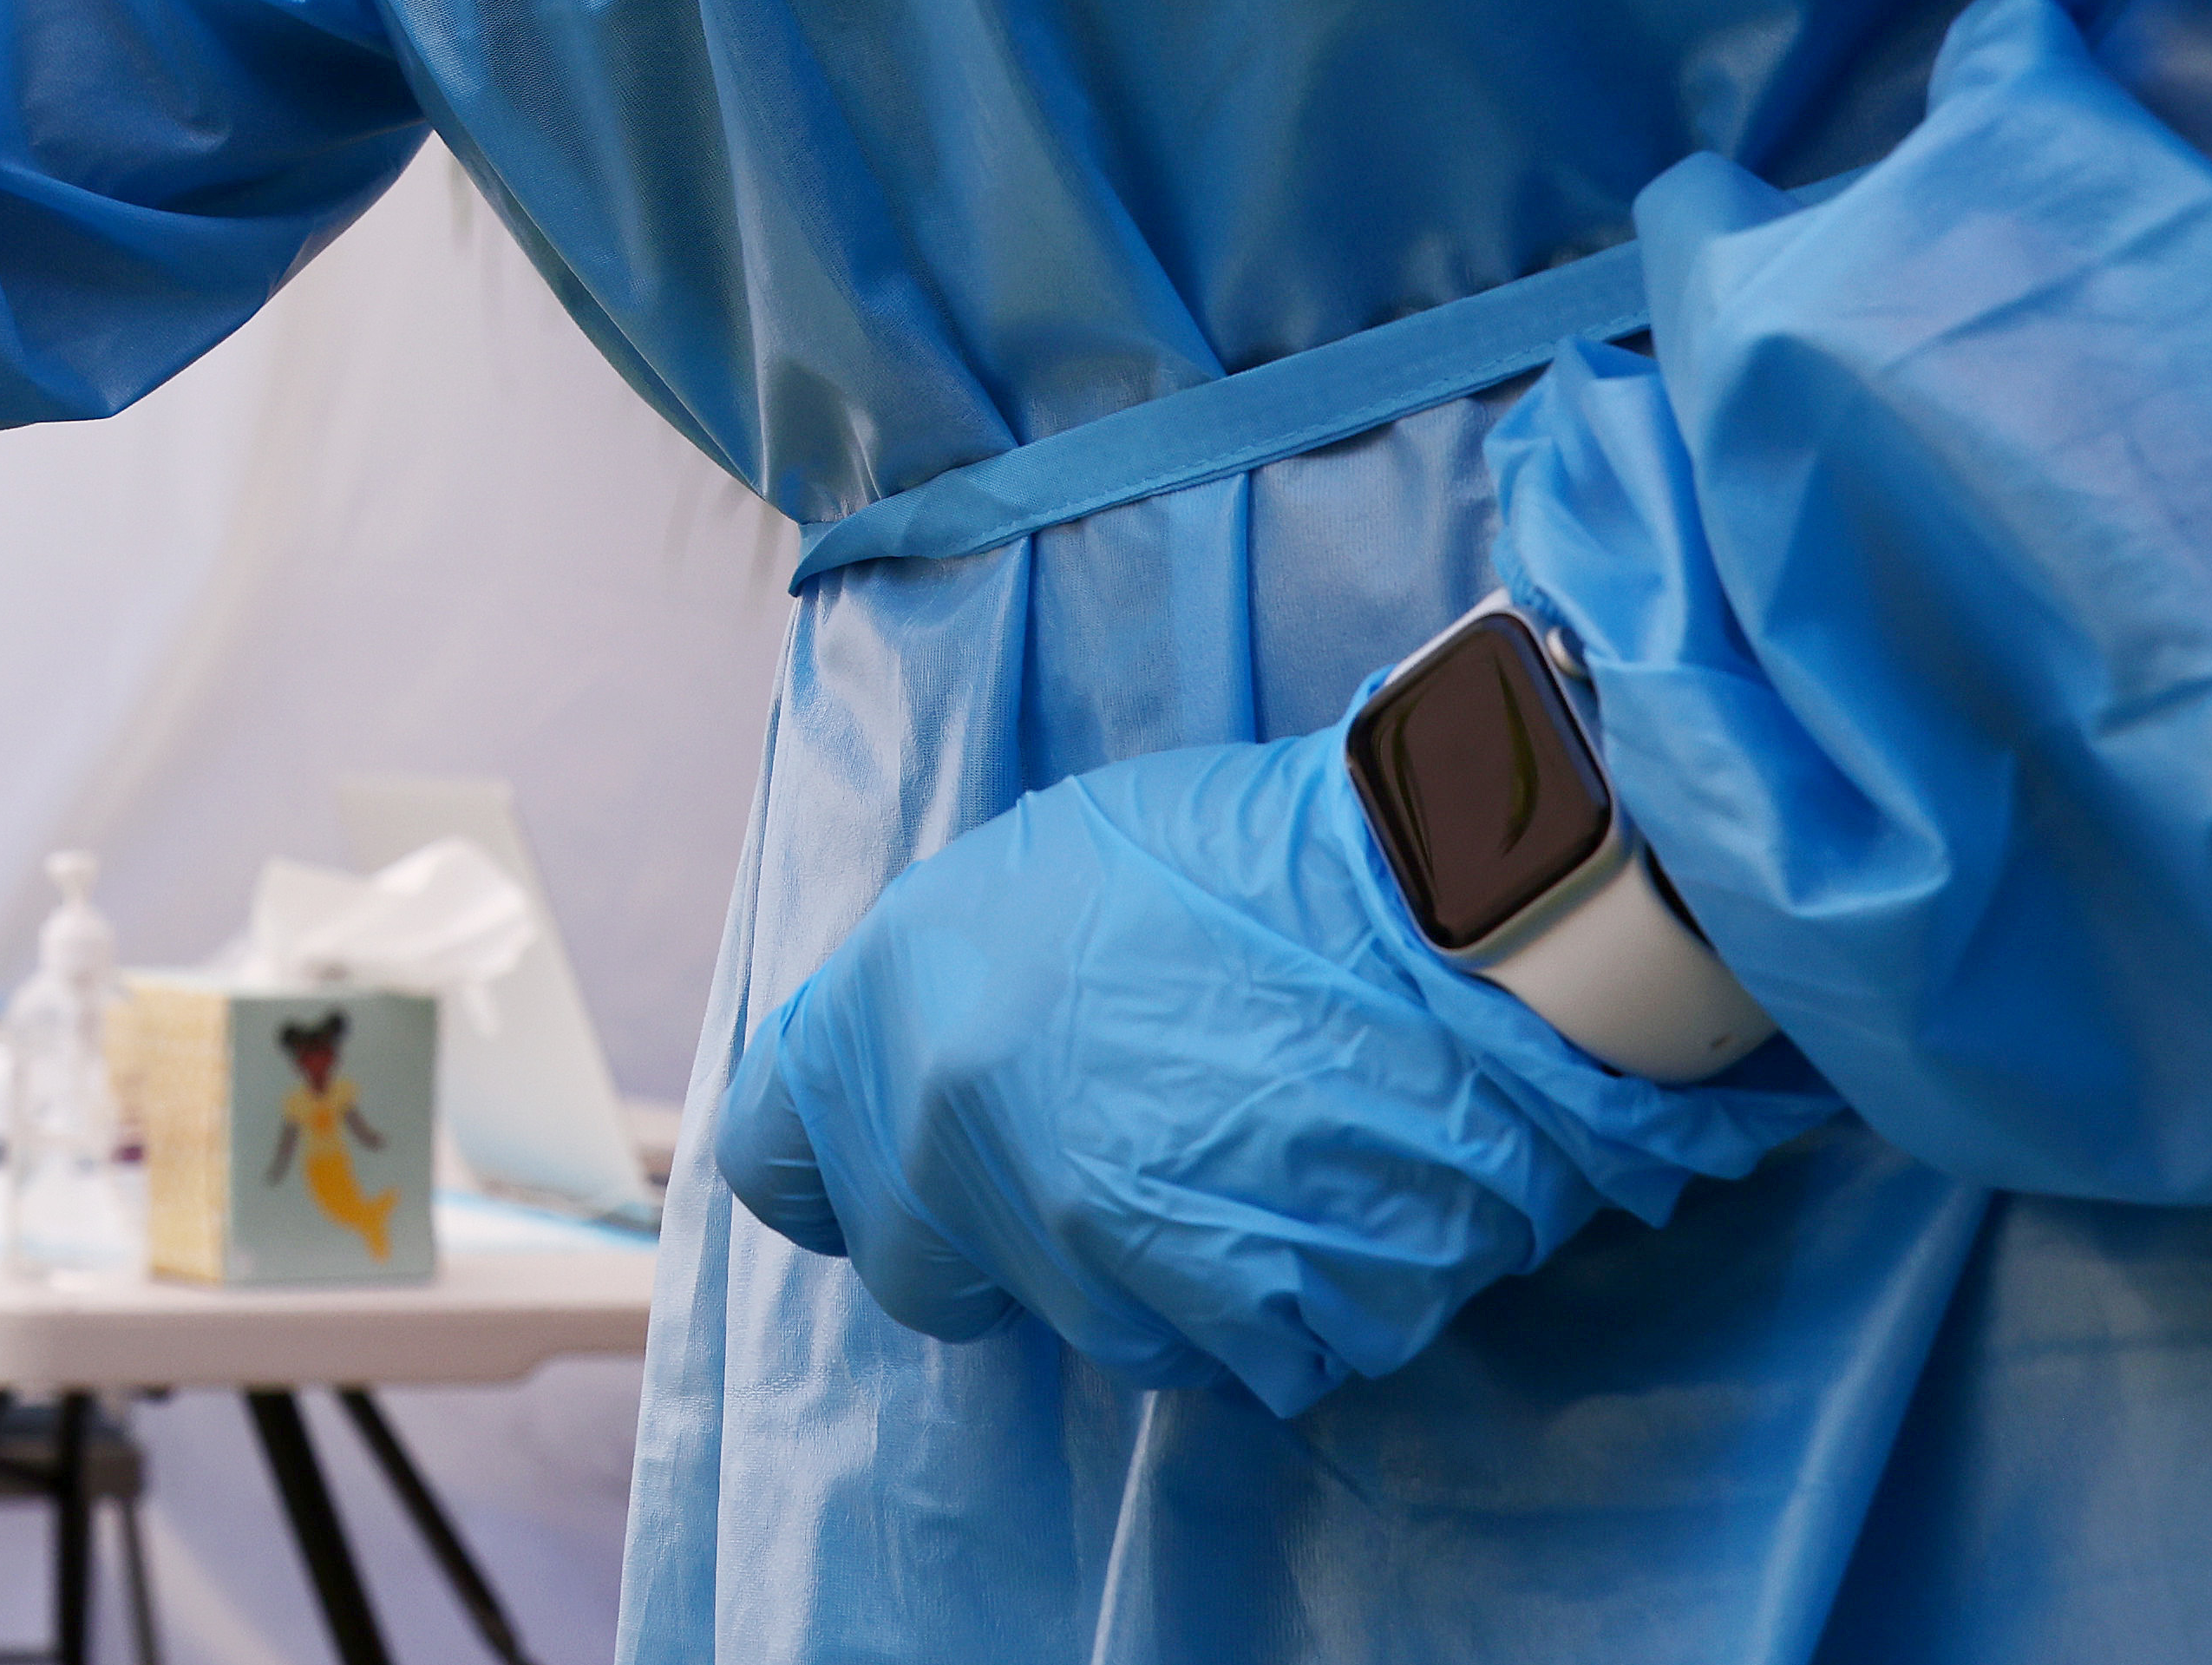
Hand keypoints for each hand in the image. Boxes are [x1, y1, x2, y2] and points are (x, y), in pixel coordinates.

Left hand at [713, 727, 1832, 1418]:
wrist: (1438, 902)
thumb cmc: (1244, 856)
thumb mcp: (1028, 879)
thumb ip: (943, 1000)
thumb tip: (921, 1070)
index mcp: (881, 1015)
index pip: (773, 1164)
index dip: (835, 1172)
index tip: (889, 1170)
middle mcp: (947, 1142)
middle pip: (918, 1276)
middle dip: (991, 1245)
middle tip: (1101, 1166)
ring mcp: (1077, 1242)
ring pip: (1081, 1322)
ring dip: (1149, 1272)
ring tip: (1241, 1156)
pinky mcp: (1212, 1319)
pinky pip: (1226, 1357)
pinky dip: (1275, 1309)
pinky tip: (1321, 1205)